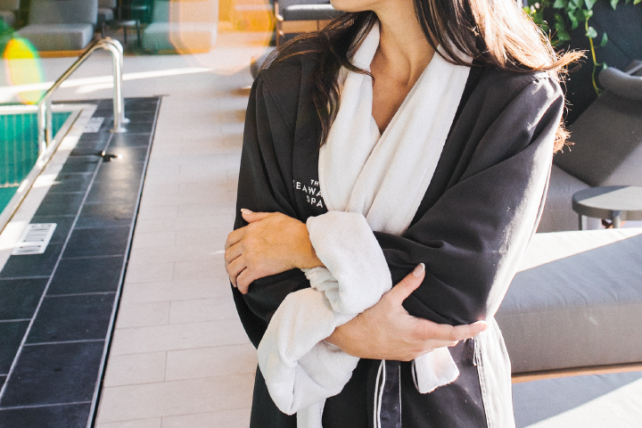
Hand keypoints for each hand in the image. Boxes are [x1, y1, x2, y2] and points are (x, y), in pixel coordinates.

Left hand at [225, 209, 322, 293]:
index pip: (230, 239)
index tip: (230, 253)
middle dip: (228, 263)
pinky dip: (241, 286)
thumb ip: (256, 216)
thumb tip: (244, 213)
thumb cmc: (292, 230)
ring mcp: (250, 257)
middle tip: (232, 268)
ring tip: (236, 281)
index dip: (228, 247)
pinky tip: (244, 289)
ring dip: (232, 277)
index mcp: (249, 231)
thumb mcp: (273, 216)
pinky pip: (243, 280)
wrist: (302, 244)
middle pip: (229, 255)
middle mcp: (246, 244)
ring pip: (232, 269)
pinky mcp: (257, 270)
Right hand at [325, 264, 487, 360]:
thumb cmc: (368, 318)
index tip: (484, 324)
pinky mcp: (405, 355)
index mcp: (420, 332)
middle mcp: (419, 346)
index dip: (470, 330)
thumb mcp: (389, 299)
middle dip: (461, 332)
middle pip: (449, 341)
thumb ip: (409, 284)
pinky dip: (434, 341)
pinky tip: (431, 331)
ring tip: (455, 324)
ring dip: (447, 337)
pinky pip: (427, 350)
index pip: (453, 333)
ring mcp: (412, 353)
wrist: (351, 338)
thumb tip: (422, 268)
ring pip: (438, 346)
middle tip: (472, 320)